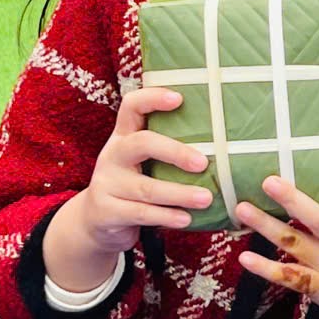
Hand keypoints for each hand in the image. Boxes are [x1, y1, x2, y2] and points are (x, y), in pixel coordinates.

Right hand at [44, 88, 211, 290]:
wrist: (95, 221)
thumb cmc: (134, 183)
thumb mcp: (143, 161)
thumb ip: (168, 149)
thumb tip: (224, 144)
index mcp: (123, 136)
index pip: (131, 106)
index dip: (152, 98)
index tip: (179, 98)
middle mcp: (112, 155)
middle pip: (141, 143)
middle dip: (175, 152)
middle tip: (203, 163)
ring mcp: (106, 183)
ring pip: (146, 187)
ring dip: (179, 193)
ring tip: (206, 198)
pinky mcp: (106, 211)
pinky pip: (141, 213)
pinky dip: (166, 216)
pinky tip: (186, 218)